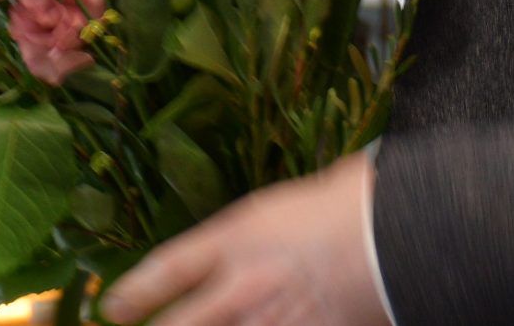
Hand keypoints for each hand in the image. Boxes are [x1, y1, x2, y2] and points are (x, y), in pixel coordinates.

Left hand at [98, 152, 391, 325]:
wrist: (399, 232)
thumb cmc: (350, 200)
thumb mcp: (284, 205)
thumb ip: (250, 232)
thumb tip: (237, 243)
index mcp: (234, 237)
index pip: (165, 270)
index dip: (133, 294)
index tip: (114, 308)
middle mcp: (240, 285)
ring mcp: (270, 321)